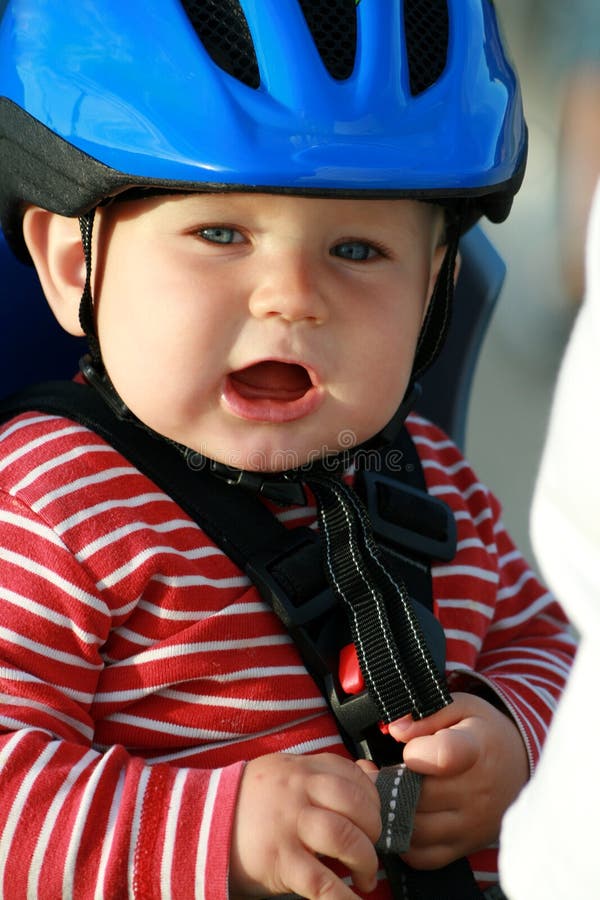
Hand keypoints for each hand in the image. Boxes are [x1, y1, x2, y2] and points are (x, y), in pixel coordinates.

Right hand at [229, 752, 381, 898]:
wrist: (199, 823)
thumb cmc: (249, 801)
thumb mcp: (284, 771)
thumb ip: (324, 772)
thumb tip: (370, 776)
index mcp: (301, 769)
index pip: (353, 776)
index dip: (373, 799)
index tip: (375, 818)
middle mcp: (297, 792)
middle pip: (355, 805)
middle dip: (374, 830)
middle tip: (373, 847)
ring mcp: (288, 826)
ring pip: (344, 838)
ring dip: (365, 861)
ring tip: (365, 877)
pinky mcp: (279, 861)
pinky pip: (321, 882)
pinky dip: (343, 897)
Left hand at [388, 691, 528, 869]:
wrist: (520, 767)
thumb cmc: (483, 734)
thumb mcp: (461, 708)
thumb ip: (427, 713)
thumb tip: (395, 729)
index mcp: (476, 749)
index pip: (445, 755)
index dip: (416, 752)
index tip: (408, 749)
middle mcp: (477, 791)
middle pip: (418, 795)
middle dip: (389, 782)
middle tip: (376, 770)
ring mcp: (472, 824)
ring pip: (415, 828)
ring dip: (392, 811)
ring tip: (387, 790)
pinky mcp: (465, 846)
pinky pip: (423, 856)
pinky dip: (404, 839)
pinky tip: (401, 815)